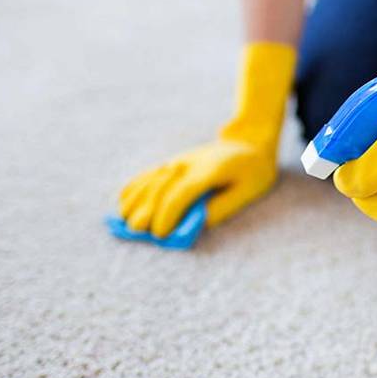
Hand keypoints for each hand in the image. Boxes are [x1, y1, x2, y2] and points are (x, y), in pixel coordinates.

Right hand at [119, 139, 276, 236]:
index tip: (160, 235)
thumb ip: (221, 208)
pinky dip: (135, 187)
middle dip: (146, 212)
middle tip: (137, 232)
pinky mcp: (174, 162)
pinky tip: (123, 202)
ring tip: (126, 222)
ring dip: (136, 201)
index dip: (167, 215)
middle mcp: (189, 164)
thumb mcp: (247, 192)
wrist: (249, 142)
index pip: (180, 193)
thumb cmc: (253, 172)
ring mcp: (179, 161)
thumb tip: (195, 225)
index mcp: (209, 172)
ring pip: (150, 180)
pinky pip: (149, 173)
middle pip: (160, 189)